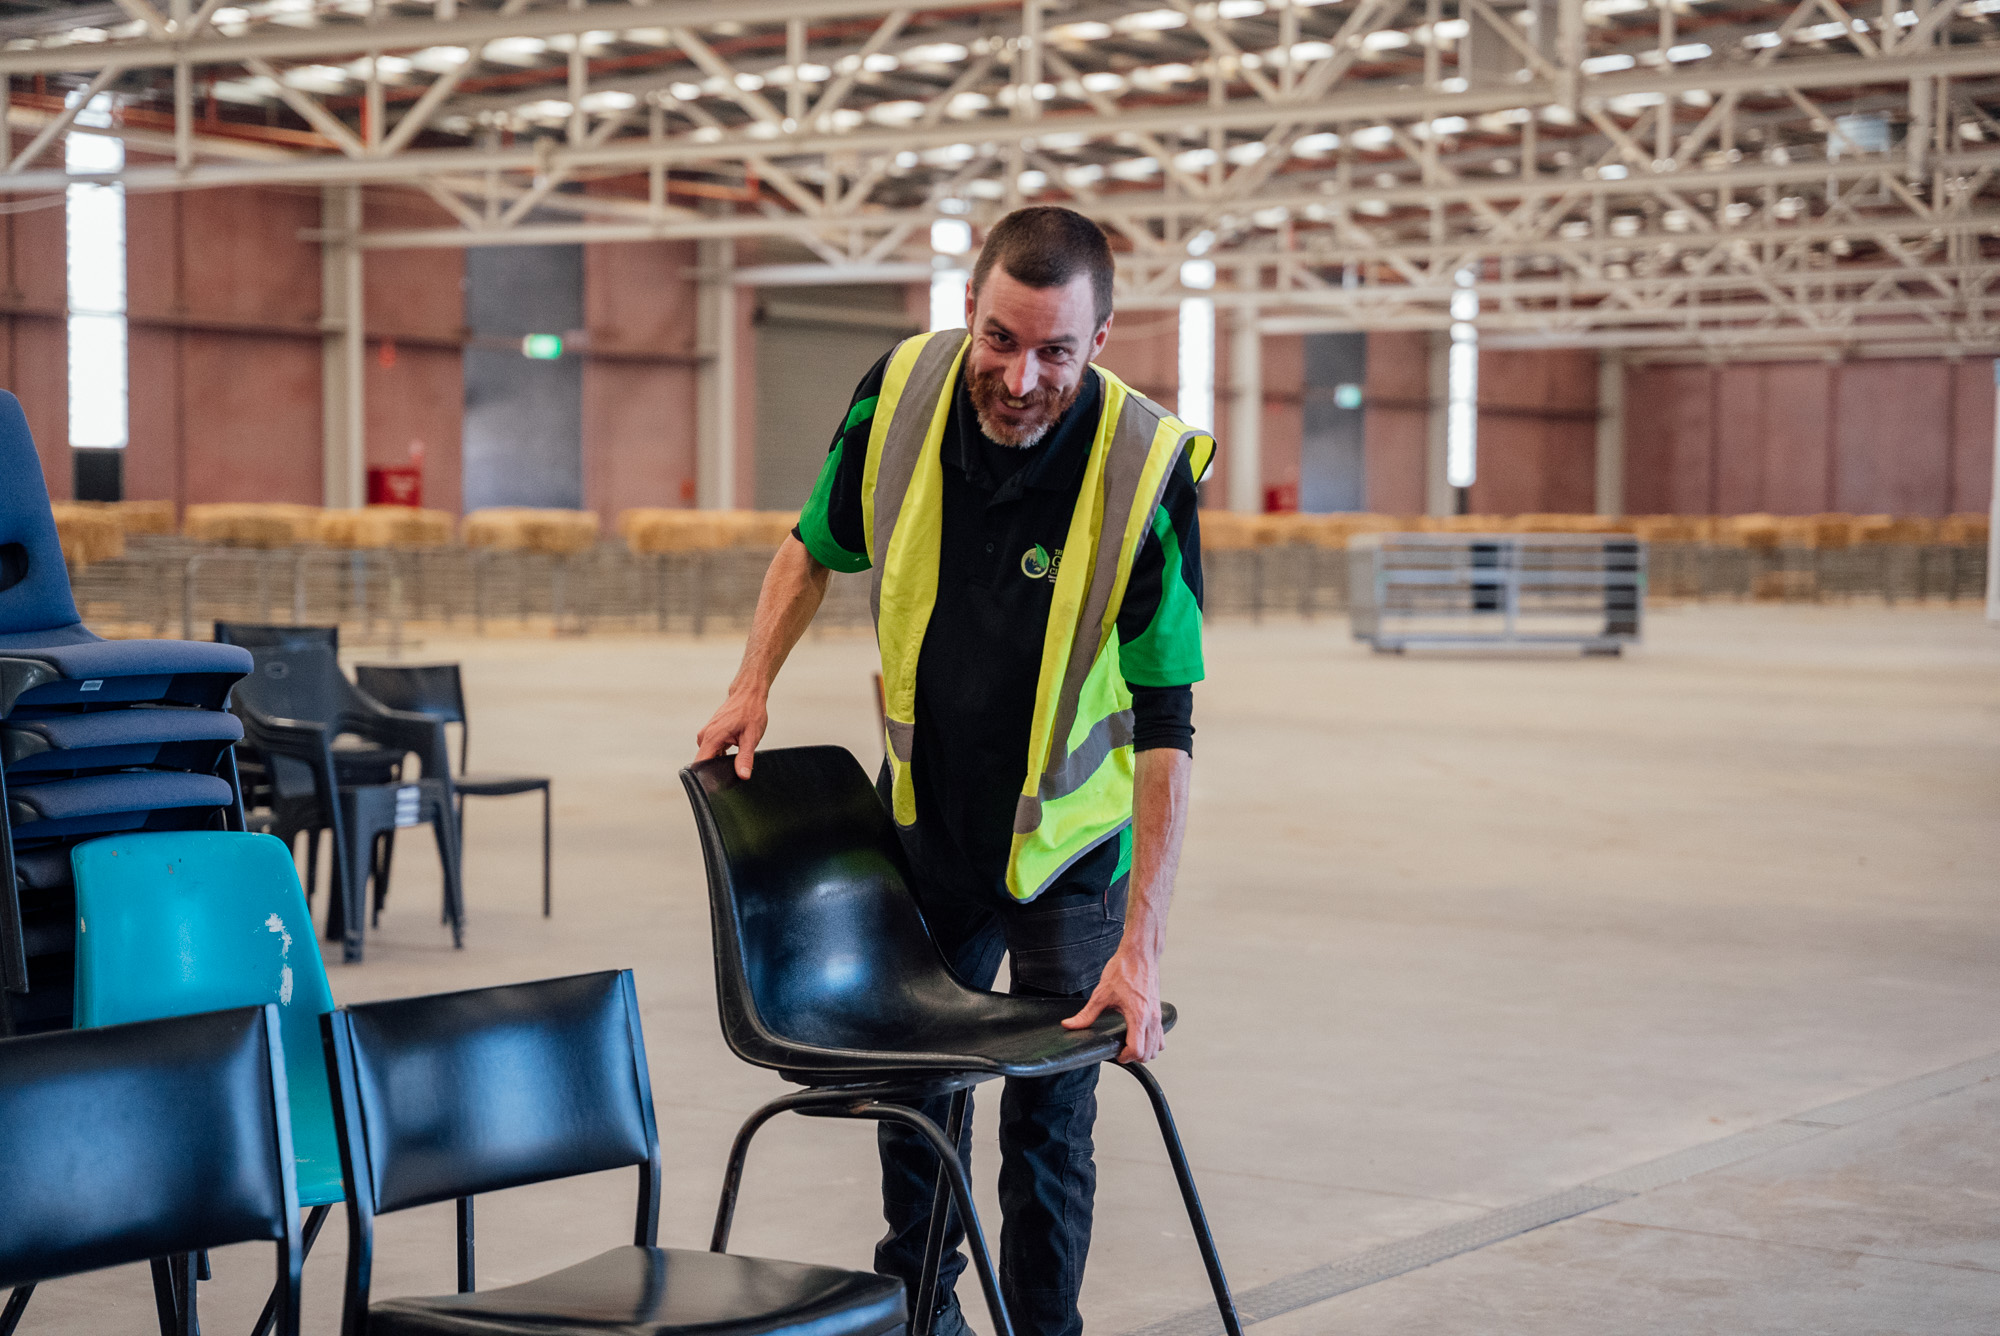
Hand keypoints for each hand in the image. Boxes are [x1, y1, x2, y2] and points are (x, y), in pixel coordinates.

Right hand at [694, 686, 767, 779]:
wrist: (748, 694)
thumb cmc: (750, 711)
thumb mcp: (751, 737)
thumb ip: (745, 758)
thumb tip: (743, 775)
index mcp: (712, 737)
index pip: (700, 764)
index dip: (707, 777)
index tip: (717, 785)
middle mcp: (705, 735)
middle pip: (704, 762)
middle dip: (717, 769)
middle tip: (733, 767)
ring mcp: (706, 734)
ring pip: (709, 756)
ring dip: (721, 760)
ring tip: (736, 751)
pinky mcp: (710, 733)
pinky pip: (712, 749)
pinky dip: (722, 753)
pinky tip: (734, 747)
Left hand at [1061, 943, 1163, 1063]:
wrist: (1140, 954)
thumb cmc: (1124, 969)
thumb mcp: (1101, 994)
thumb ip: (1086, 1014)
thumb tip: (1070, 1025)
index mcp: (1138, 1016)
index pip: (1137, 1050)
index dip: (1125, 1057)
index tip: (1116, 1054)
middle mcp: (1151, 1018)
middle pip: (1149, 1053)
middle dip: (1134, 1056)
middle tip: (1120, 1050)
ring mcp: (1157, 1015)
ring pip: (1158, 1046)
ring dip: (1145, 1051)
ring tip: (1130, 1045)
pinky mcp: (1159, 1010)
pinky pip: (1161, 1034)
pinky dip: (1153, 1041)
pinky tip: (1140, 1035)